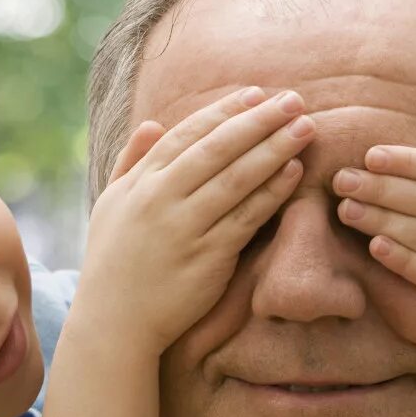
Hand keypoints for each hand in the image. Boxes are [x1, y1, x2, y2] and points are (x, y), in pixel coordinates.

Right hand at [78, 87, 313, 352]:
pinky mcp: (207, 258)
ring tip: (305, 128)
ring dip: (274, 149)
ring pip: (236, 178)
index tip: (257, 94)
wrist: (114, 322)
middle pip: (217, 149)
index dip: (225, 112)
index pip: (188, 134)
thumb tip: (153, 123)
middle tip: (294, 100)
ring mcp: (185, 227)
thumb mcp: (110, 205)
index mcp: (140, 182)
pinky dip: (271, 192)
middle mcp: (161, 198)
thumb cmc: (113, 262)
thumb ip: (131, 161)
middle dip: (259, 121)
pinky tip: (293, 172)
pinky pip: (246, 217)